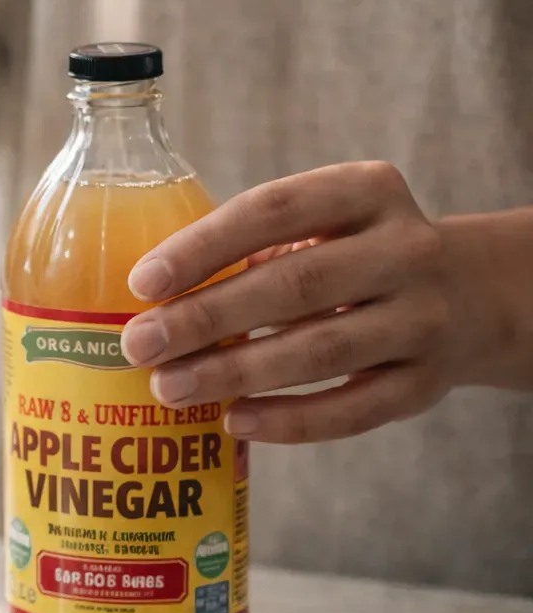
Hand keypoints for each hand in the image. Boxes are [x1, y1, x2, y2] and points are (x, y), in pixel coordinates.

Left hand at [119, 162, 461, 443]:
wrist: (473, 294)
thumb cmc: (354, 256)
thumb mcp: (322, 226)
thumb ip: (252, 249)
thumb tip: (149, 302)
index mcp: (366, 191)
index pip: (274, 208)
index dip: (204, 246)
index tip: (142, 282)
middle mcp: (405, 249)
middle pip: (295, 285)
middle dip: (207, 317)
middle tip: (139, 344)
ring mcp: (423, 318)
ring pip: (322, 350)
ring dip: (236, 373)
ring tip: (169, 388)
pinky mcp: (426, 383)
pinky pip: (354, 409)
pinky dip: (290, 420)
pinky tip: (234, 421)